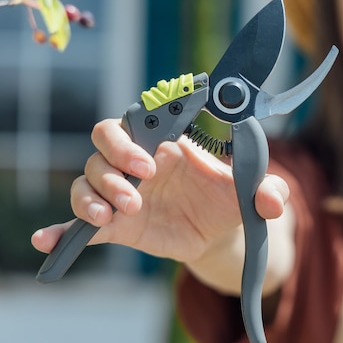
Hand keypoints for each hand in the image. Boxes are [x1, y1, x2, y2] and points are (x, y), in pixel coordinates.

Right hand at [31, 118, 289, 264]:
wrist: (218, 232)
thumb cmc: (230, 199)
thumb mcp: (252, 194)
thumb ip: (267, 191)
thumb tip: (274, 201)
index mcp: (169, 144)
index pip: (139, 121)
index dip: (138, 133)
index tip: (155, 156)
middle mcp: (139, 162)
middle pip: (105, 142)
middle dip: (116, 157)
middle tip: (143, 179)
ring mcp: (123, 192)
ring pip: (90, 180)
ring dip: (97, 195)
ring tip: (126, 211)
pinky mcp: (115, 224)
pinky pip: (80, 224)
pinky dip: (61, 230)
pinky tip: (48, 241)